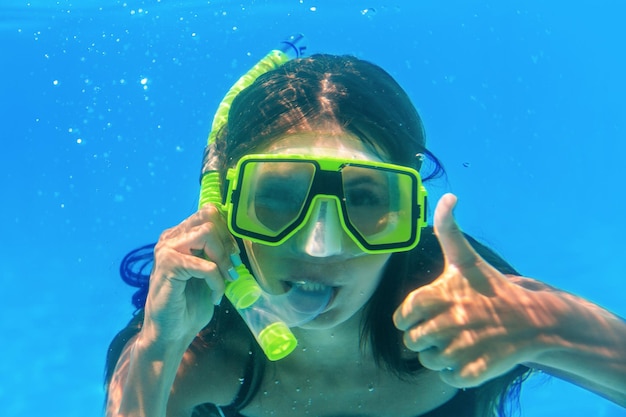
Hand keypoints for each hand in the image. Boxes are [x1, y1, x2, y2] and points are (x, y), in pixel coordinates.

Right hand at [141, 205, 239, 345]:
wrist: (171, 333)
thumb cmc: (189, 305)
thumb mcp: (208, 273)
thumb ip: (216, 253)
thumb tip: (235, 242)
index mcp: (180, 235)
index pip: (208, 213)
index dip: (227, 232)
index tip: (234, 255)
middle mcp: (171, 237)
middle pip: (209, 217)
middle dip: (227, 242)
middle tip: (231, 268)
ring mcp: (167, 249)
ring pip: (207, 233)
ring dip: (222, 259)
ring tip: (225, 279)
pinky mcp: (169, 265)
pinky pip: (206, 264)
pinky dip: (217, 281)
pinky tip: (215, 296)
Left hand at [393, 194, 548, 387]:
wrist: (534, 319)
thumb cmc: (490, 288)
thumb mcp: (466, 257)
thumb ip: (448, 228)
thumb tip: (448, 196)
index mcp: (441, 294)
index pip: (402, 316)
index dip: (409, 318)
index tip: (424, 314)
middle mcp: (450, 321)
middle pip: (412, 342)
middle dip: (423, 338)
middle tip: (443, 329)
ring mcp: (465, 347)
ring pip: (428, 361)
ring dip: (438, 356)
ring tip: (456, 342)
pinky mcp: (478, 370)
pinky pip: (449, 378)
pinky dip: (455, 372)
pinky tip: (468, 357)